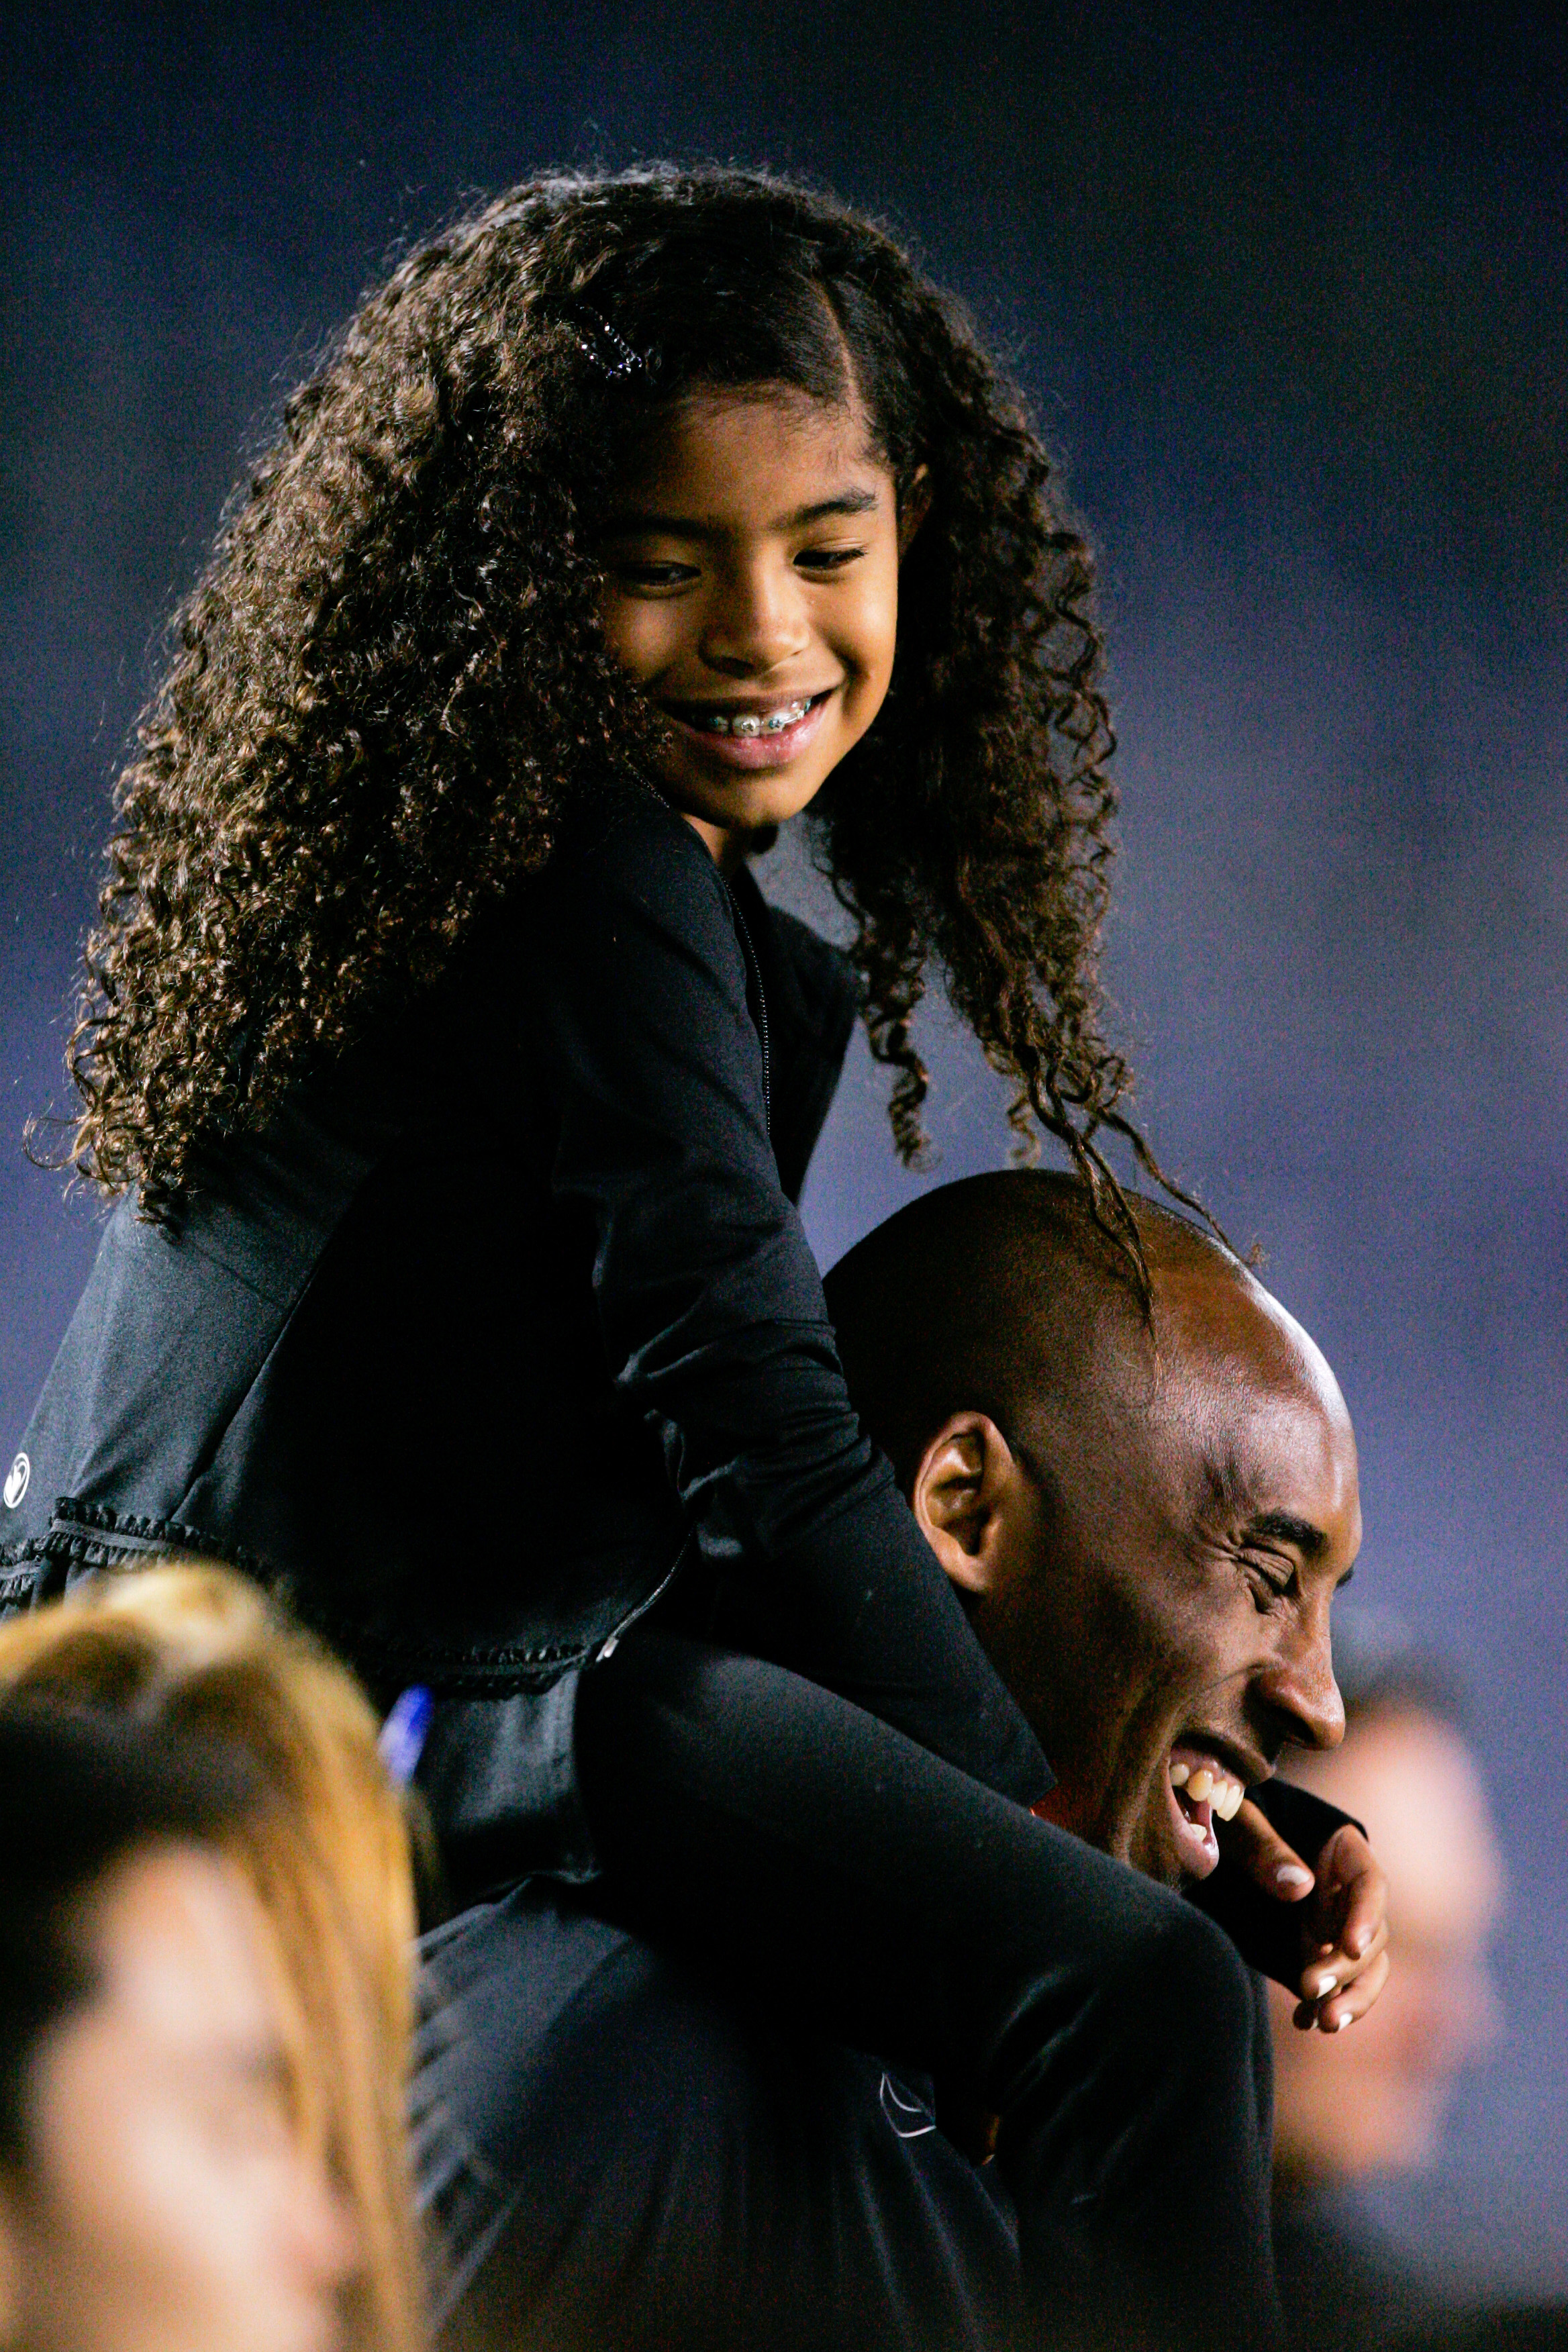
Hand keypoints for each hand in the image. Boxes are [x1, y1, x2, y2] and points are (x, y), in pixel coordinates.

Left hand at [1224, 1799, 1389, 2032]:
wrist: (1197, 1838)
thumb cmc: (1221, 1813)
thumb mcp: (1237, 1820)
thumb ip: (1264, 1847)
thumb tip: (1302, 1887)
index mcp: (1338, 1851)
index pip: (1370, 1883)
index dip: (1366, 1917)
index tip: (1349, 1947)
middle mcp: (1342, 1893)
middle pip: (1369, 1936)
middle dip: (1347, 1968)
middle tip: (1309, 1987)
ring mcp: (1328, 1926)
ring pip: (1361, 1969)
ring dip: (1349, 1997)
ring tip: (1323, 2022)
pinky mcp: (1307, 1953)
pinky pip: (1329, 1986)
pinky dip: (1321, 2007)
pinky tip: (1303, 2020)